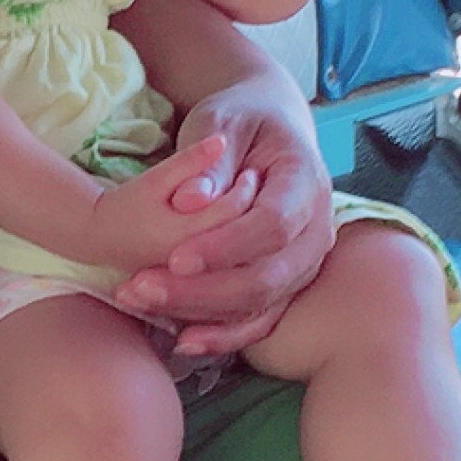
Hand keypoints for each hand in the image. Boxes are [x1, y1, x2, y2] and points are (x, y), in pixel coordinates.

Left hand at [112, 87, 334, 353]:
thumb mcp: (220, 121)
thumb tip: (190, 199)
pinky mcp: (286, 283)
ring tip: (143, 304)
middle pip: (270, 275)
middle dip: (204, 290)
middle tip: (142, 287)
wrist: (267, 128)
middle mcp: (317, 228)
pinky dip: (225, 336)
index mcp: (306, 180)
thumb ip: (207, 159)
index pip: (274, 225)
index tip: (175, 257)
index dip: (226, 246)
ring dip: (204, 315)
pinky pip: (261, 319)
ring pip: (263, 304)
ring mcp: (305, 261)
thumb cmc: (241, 119)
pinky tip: (183, 341)